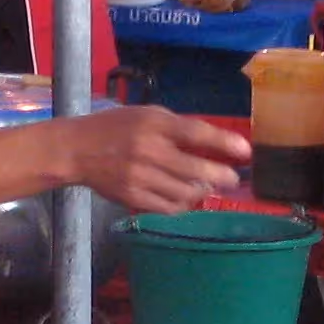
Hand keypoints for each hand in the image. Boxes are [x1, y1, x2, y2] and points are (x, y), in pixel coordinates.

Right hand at [67, 107, 250, 213]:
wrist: (77, 150)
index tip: (246, 152)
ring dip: (202, 192)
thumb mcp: (147, 115)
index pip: (196, 133)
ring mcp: (139, 177)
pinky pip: (168, 208)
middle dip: (222, 176)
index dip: (224, 143)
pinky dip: (183, 205)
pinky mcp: (132, 197)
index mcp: (154, 124)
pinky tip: (185, 198)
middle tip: (233, 178)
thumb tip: (216, 144)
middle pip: (196, 170)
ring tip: (206, 187)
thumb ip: (178, 128)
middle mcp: (148, 150)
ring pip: (185, 193)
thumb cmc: (117, 127)